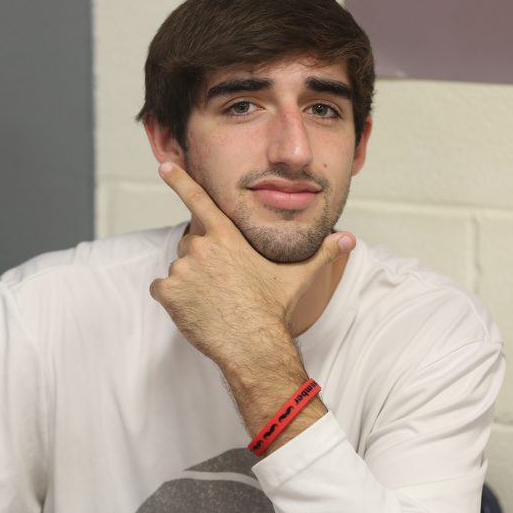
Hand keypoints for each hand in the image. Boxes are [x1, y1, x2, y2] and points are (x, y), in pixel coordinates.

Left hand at [149, 162, 354, 368]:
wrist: (253, 345)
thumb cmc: (273, 309)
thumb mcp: (299, 276)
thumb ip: (323, 253)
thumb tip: (350, 239)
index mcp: (227, 236)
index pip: (199, 199)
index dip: (180, 180)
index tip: (164, 166)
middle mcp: (201, 246)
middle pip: (191, 241)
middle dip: (202, 256)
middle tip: (222, 280)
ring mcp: (182, 269)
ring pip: (179, 268)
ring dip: (190, 280)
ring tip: (214, 299)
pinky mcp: (168, 291)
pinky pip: (163, 289)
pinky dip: (174, 298)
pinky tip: (196, 309)